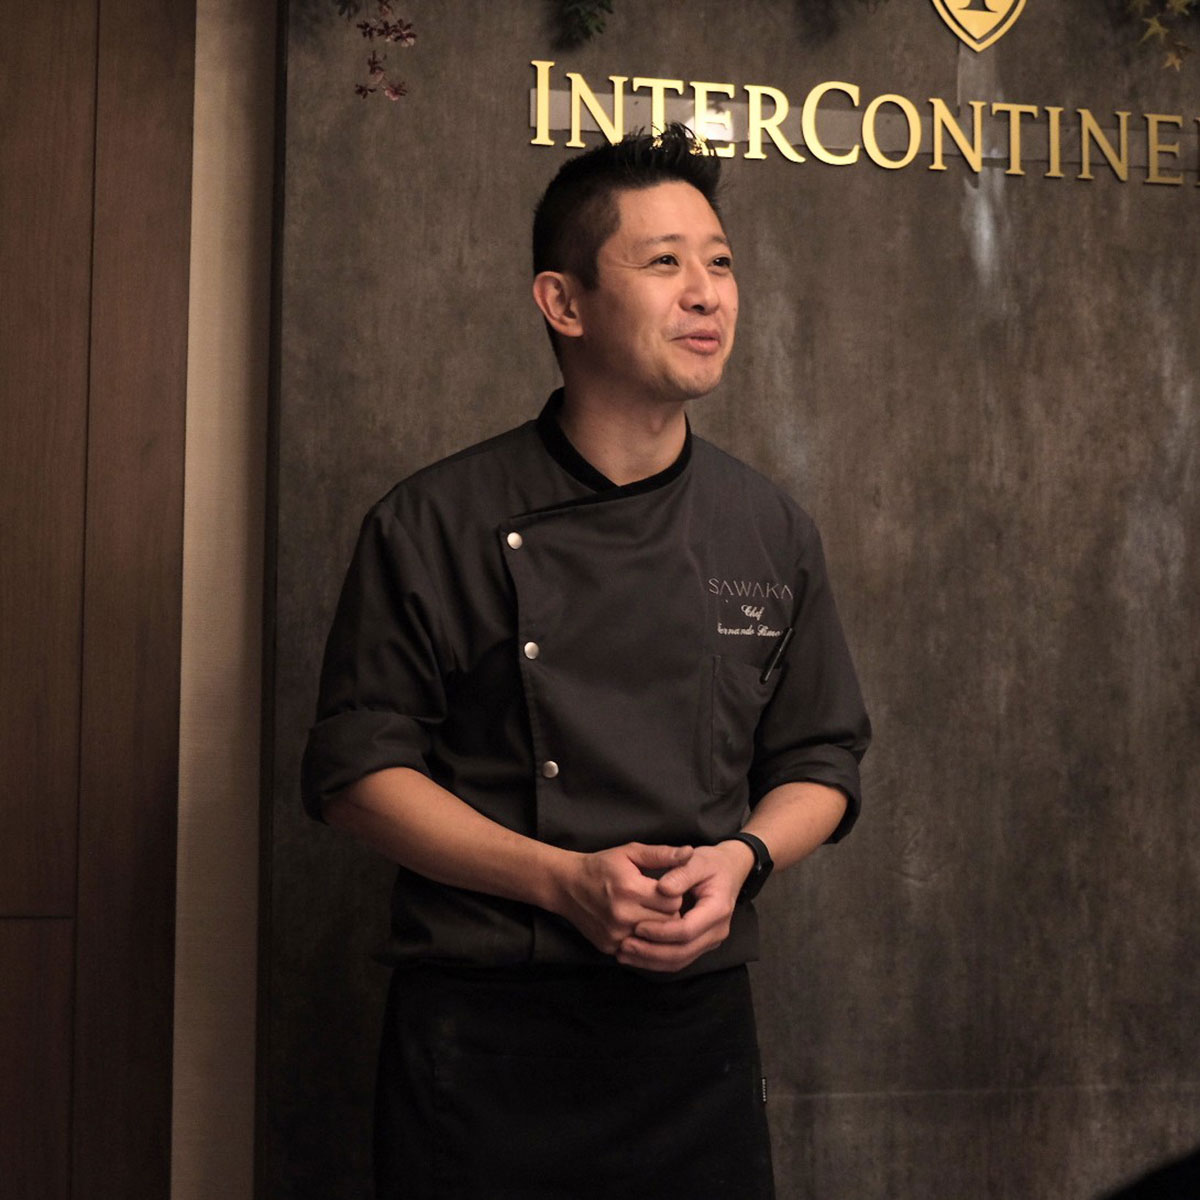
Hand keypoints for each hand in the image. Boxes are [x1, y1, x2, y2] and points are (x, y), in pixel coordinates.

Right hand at [555, 842, 693, 955]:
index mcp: (630, 889)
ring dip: (657, 928)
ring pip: (655, 939)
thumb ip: (661, 854)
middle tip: (659, 903)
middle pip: (667, 923)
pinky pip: (638, 948)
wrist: (567, 885)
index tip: (666, 889)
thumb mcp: (630, 853)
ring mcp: (615, 934)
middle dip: (669, 913)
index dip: (674, 895)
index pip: (673, 901)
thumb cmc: (601, 866)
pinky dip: (641, 939)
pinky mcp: (609, 947)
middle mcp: (623, 915)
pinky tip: (635, 925)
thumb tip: (689, 852)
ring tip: (649, 913)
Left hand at [615, 841, 754, 972]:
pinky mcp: (700, 945)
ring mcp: (710, 940)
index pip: (687, 929)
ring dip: (651, 960)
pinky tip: (635, 955)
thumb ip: (680, 873)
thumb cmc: (711, 864)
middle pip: (683, 951)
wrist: (728, 871)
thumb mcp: (697, 861)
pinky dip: (656, 960)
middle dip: (652, 951)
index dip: (661, 931)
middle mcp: (717, 930)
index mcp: (717, 909)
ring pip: (679, 960)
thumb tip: (662, 889)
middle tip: (625, 944)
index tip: (638, 925)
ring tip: (625, 952)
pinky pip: (678, 959)